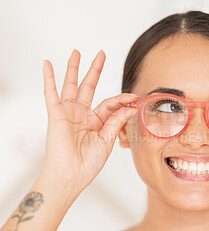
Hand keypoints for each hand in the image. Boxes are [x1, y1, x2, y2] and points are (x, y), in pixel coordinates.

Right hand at [42, 49, 137, 190]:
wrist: (73, 174)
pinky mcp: (57, 114)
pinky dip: (49, 78)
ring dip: (74, 68)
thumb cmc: (89, 163)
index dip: (122, 99)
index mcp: (97, 122)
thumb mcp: (108, 140)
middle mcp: (83, 115)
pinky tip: (48, 64)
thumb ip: (117, 121)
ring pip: (72, 85)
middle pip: (90, 87)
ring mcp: (69, 113)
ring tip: (77, 52)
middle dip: (95, 70)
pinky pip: (51, 93)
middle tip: (102, 54)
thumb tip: (130, 107)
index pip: (110, 103)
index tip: (135, 98)